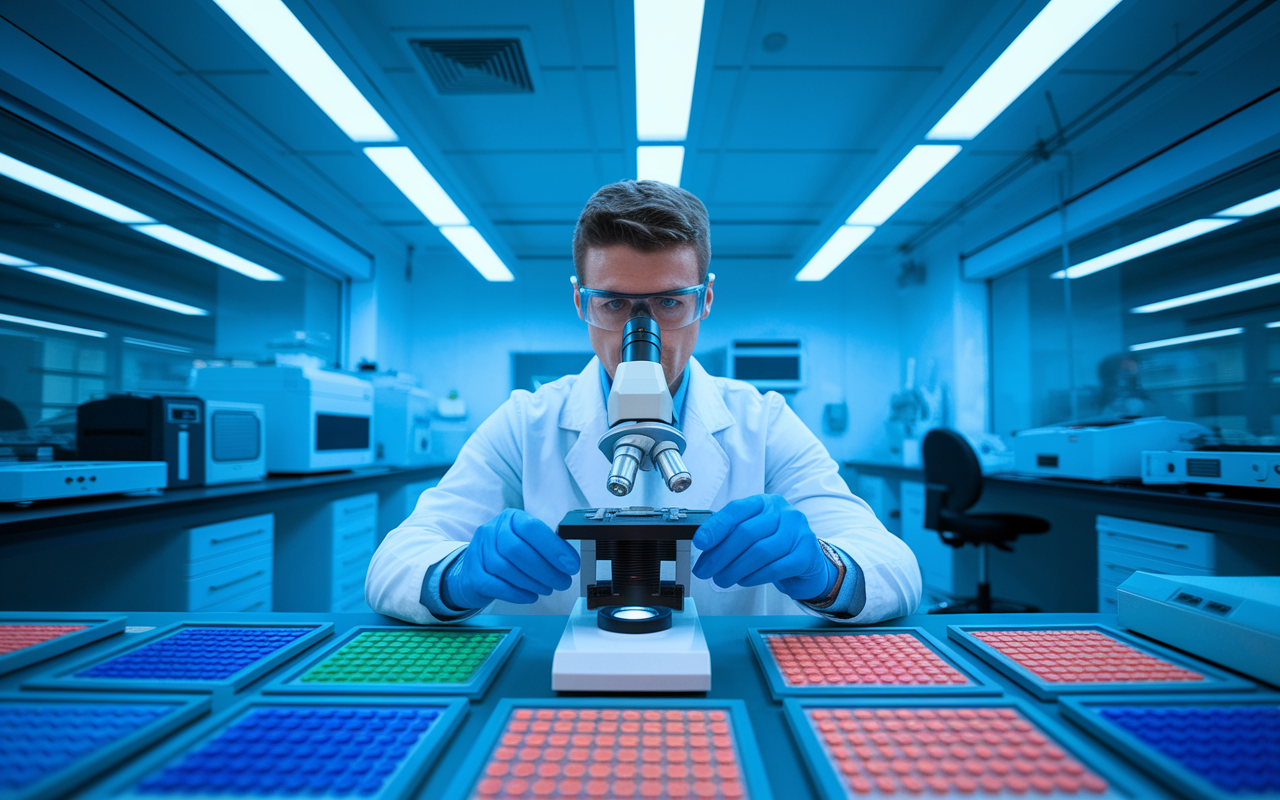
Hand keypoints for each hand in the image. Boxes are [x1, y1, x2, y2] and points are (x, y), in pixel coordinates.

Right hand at [442, 509, 580, 607]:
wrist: (475, 570)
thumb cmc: (508, 555)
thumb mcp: (526, 541)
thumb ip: (546, 546)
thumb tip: (569, 561)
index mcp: (511, 518)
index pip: (532, 528)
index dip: (554, 548)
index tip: (571, 565)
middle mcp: (492, 530)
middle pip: (517, 550)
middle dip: (545, 570)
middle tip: (562, 582)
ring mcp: (479, 551)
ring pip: (506, 568)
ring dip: (532, 582)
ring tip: (547, 589)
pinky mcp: (473, 574)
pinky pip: (495, 585)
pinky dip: (517, 593)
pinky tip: (530, 596)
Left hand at [692, 494, 835, 600]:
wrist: (808, 564)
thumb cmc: (774, 547)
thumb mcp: (753, 533)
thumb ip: (731, 534)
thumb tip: (703, 546)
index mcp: (765, 503)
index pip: (737, 509)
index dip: (716, 526)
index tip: (699, 543)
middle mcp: (784, 513)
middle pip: (746, 533)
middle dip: (720, 555)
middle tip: (704, 571)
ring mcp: (798, 532)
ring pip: (760, 552)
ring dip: (735, 569)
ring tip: (721, 579)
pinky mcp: (805, 555)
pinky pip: (774, 568)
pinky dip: (754, 577)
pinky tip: (743, 581)